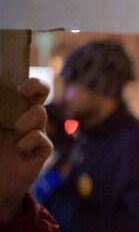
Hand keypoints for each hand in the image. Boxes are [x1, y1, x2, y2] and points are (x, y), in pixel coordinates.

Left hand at [0, 78, 51, 221]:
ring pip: (40, 114)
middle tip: (22, 90)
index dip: (24, 81)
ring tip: (13, 132)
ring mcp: (33, 134)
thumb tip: (0, 93)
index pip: (21, 89)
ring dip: (25, 120)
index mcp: (8, 110)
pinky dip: (29, 142)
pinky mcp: (42, 151)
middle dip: (36, 86)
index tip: (15, 84)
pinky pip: (42, 139)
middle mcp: (22, 118)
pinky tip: (19, 151)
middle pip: (40, 93)